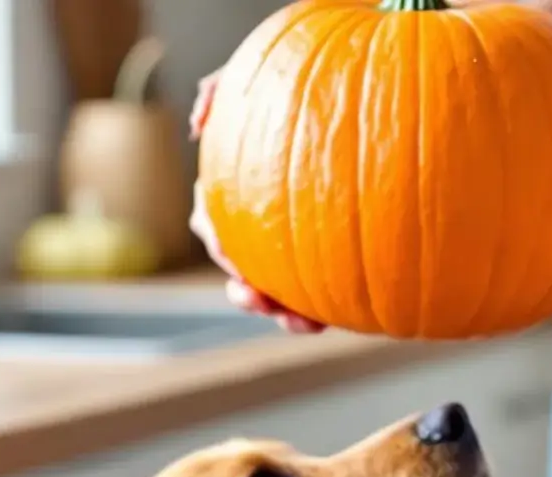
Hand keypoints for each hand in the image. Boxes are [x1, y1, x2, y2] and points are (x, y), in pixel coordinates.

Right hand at [189, 70, 325, 333]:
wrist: (354, 100)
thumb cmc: (293, 87)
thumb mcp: (254, 78)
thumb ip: (222, 92)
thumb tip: (198, 124)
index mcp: (230, 194)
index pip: (213, 227)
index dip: (221, 249)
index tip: (237, 265)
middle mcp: (254, 226)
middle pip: (240, 270)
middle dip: (247, 294)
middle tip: (260, 299)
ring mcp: (286, 247)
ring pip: (275, 292)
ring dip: (282, 314)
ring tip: (303, 324)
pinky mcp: (320, 261)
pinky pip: (315, 293)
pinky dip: (319, 309)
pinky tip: (336, 318)